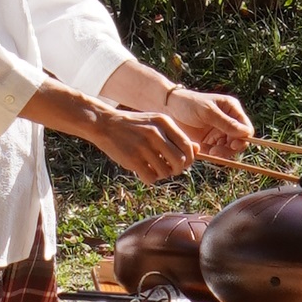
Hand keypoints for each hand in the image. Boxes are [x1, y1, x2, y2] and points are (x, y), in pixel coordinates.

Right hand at [78, 100, 199, 184]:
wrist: (105, 123)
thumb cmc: (135, 126)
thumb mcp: (156, 124)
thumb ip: (176, 136)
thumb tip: (197, 150)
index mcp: (164, 122)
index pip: (187, 146)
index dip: (188, 159)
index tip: (182, 163)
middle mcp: (155, 133)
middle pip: (180, 162)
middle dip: (177, 170)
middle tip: (169, 168)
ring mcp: (143, 146)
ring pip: (166, 172)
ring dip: (161, 175)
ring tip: (153, 168)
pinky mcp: (132, 159)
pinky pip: (150, 178)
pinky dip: (149, 179)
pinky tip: (143, 171)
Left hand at [156, 83, 255, 164]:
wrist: (167, 108)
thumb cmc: (188, 104)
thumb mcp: (208, 112)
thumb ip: (226, 123)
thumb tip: (246, 134)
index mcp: (232, 110)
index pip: (246, 128)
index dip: (242, 139)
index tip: (232, 145)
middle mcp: (228, 122)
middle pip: (239, 142)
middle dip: (230, 149)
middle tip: (217, 152)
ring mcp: (218, 133)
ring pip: (228, 150)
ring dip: (222, 154)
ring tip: (210, 152)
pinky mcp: (209, 142)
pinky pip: (216, 153)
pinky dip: (212, 155)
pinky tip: (204, 152)